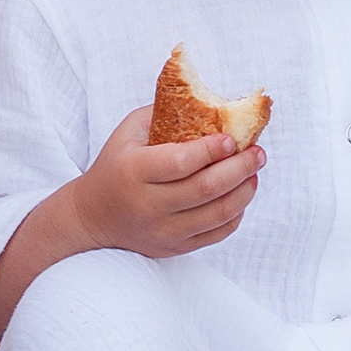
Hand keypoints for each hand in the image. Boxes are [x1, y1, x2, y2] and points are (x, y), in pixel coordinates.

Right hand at [63, 105, 262, 260]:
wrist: (93, 217)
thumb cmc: (117, 165)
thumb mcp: (129, 132)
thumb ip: (165, 114)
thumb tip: (211, 103)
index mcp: (134, 171)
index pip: (180, 162)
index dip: (211, 150)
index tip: (231, 139)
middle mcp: (148, 205)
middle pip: (205, 189)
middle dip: (240, 168)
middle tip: (258, 153)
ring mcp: (162, 231)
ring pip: (217, 214)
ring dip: (244, 191)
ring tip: (254, 172)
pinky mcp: (174, 248)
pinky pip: (216, 234)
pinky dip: (236, 213)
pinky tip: (241, 194)